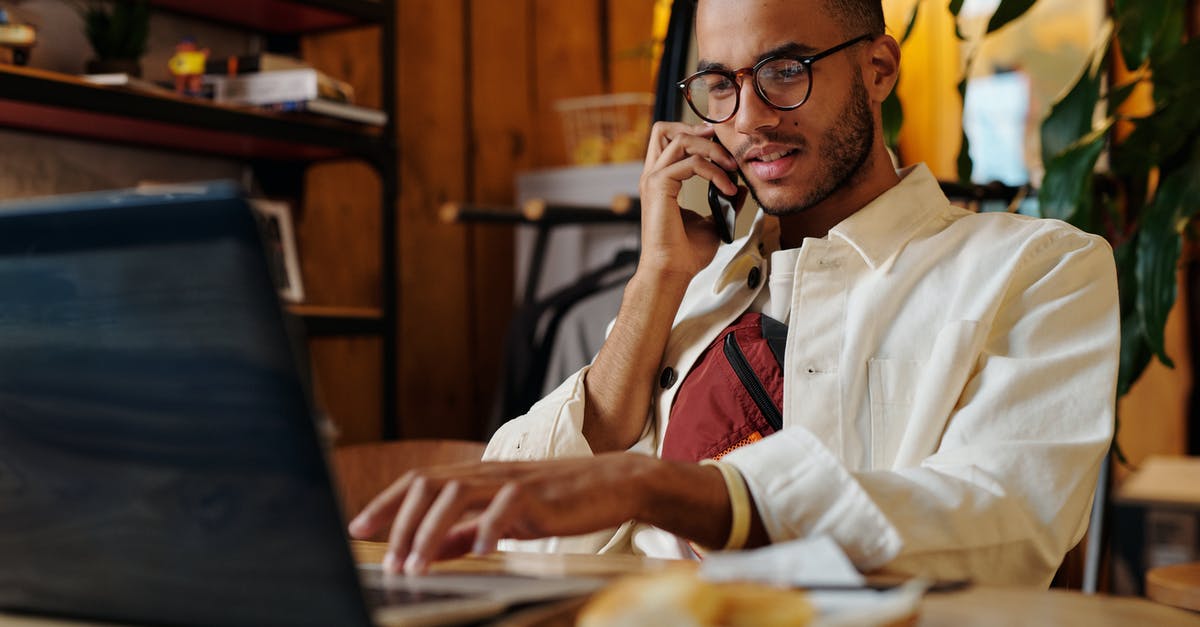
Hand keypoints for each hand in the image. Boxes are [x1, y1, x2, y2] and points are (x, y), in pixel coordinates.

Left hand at [347, 453, 658, 574]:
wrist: (614, 484)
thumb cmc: (560, 501)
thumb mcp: (504, 519)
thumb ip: (466, 532)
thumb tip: (432, 550)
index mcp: (477, 477)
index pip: (419, 482)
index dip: (386, 503)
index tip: (358, 528)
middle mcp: (487, 473)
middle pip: (428, 485)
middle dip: (400, 522)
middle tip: (388, 560)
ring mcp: (512, 481)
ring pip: (457, 494)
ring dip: (430, 531)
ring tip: (416, 565)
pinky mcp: (538, 494)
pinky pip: (506, 508)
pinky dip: (487, 529)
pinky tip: (478, 552)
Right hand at [639, 122, 744, 282]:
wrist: (672, 271)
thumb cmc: (686, 253)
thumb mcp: (713, 222)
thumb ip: (723, 202)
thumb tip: (740, 189)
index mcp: (660, 181)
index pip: (669, 140)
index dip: (694, 134)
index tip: (721, 145)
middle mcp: (653, 176)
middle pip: (664, 129)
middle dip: (695, 129)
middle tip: (722, 143)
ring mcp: (653, 179)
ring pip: (679, 139)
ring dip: (711, 149)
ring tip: (732, 167)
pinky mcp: (659, 186)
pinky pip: (691, 163)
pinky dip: (715, 172)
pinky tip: (728, 189)